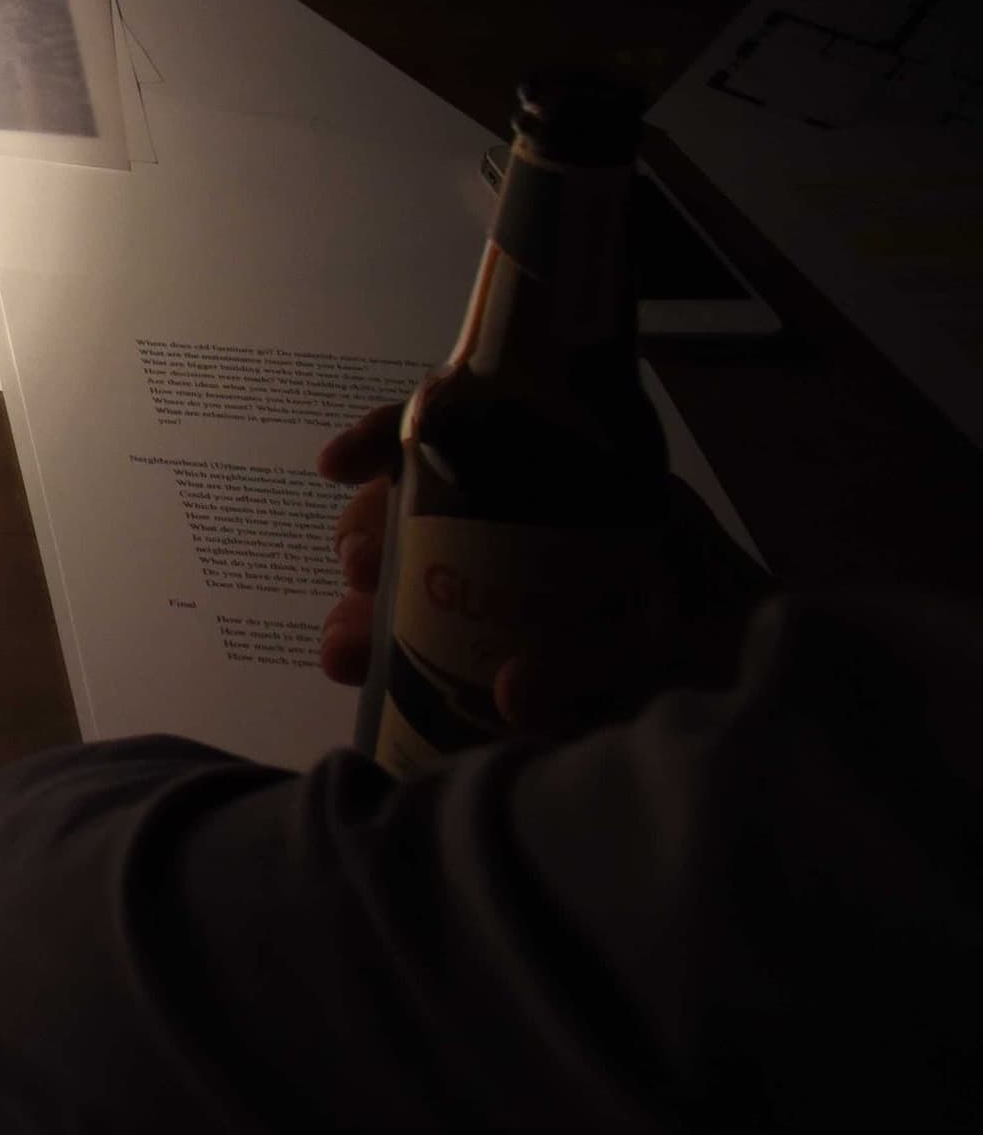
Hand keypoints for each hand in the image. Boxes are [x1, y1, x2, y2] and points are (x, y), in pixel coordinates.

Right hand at [316, 391, 771, 732]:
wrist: (798, 706)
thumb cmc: (750, 657)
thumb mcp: (693, 651)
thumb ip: (609, 667)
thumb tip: (504, 690)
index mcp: (592, 487)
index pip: (482, 429)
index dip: (397, 437)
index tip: (336, 466)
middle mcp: (552, 520)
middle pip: (438, 500)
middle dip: (375, 535)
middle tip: (351, 580)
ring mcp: (532, 580)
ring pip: (430, 568)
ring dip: (374, 604)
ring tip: (344, 652)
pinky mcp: (523, 639)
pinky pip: (445, 628)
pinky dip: (396, 645)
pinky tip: (366, 673)